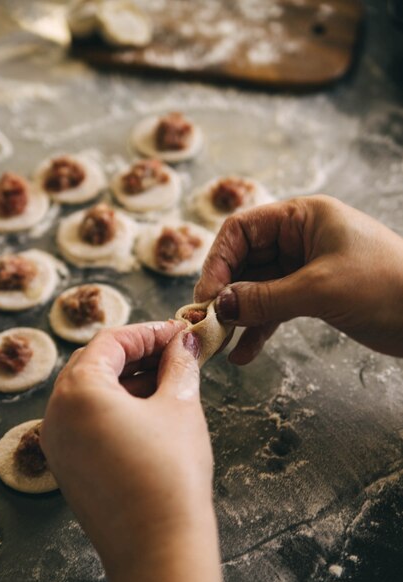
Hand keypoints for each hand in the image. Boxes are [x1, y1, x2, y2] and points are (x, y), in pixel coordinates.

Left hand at [41, 321, 227, 581]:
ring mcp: (58, 442)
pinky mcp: (68, 466)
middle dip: (138, 354)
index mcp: (78, 391)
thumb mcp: (179, 405)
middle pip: (95, 363)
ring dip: (128, 379)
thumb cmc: (170, 474)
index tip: (180, 333)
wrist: (158, 548)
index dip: (150, 332)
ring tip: (169, 379)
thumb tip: (185, 343)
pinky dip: (116, 406)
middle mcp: (56, 414)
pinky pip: (87, 420)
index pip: (111, 342)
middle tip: (176, 352)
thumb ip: (180, 364)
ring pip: (91, 392)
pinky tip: (150, 409)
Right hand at [195, 195, 402, 363]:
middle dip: (225, 292)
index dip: (218, 261)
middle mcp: (299, 238)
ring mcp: (305, 268)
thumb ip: (265, 298)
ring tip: (220, 343)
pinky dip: (259, 329)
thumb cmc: (388, 287)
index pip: (242, 230)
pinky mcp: (313, 296)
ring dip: (239, 316)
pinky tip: (244, 354)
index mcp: (302, 218)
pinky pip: (275, 309)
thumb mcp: (321, 289)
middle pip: (245, 260)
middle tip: (207, 324)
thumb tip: (219, 306)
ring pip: (257, 289)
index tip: (206, 296)